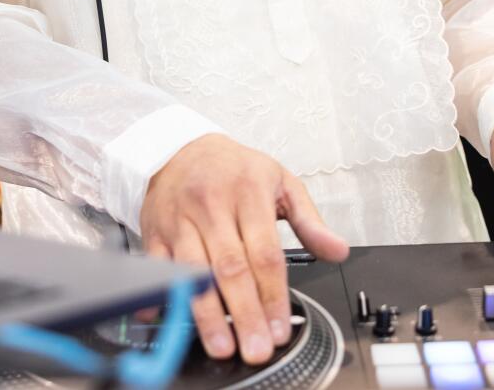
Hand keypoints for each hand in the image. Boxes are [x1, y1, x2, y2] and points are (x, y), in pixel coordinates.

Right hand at [140, 134, 348, 364]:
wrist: (180, 146)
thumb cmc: (234, 169)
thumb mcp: (281, 182)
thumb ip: (309, 221)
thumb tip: (338, 250)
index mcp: (248, 192)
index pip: (264, 253)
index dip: (273, 295)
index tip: (280, 327)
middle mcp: (211, 205)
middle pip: (230, 268)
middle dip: (245, 313)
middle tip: (256, 347)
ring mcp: (180, 219)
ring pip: (194, 272)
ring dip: (208, 314)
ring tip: (223, 345)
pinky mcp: (155, 231)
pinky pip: (157, 267)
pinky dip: (161, 294)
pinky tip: (171, 318)